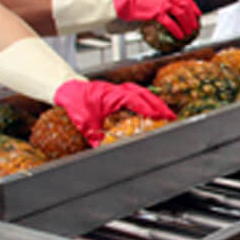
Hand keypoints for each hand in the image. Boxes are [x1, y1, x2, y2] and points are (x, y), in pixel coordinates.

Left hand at [53, 80, 175, 146]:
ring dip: (156, 102)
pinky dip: (148, 100)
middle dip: (159, 106)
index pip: (134, 100)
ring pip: (144, 92)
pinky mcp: (121, 90)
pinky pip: (138, 93)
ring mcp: (121, 88)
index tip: (158, 116)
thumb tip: (103, 151)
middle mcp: (119, 90)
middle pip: (144, 94)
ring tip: (167, 114)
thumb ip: (96, 138)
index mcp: (112, 95)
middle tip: (171, 117)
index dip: (147, 108)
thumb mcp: (85, 123)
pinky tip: (153, 108)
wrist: (68, 89)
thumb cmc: (76, 102)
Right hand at [112, 0, 199, 39]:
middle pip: (185, 7)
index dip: (194, 7)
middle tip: (195, 28)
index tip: (198, 15)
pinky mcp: (156, 13)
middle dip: (192, 18)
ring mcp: (162, 5)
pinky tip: (179, 36)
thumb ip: (167, 5)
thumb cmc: (143, 4)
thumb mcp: (157, 1)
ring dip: (187, 24)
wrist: (129, 4)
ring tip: (188, 33)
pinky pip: (170, 23)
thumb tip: (177, 14)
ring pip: (180, 14)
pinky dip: (177, 30)